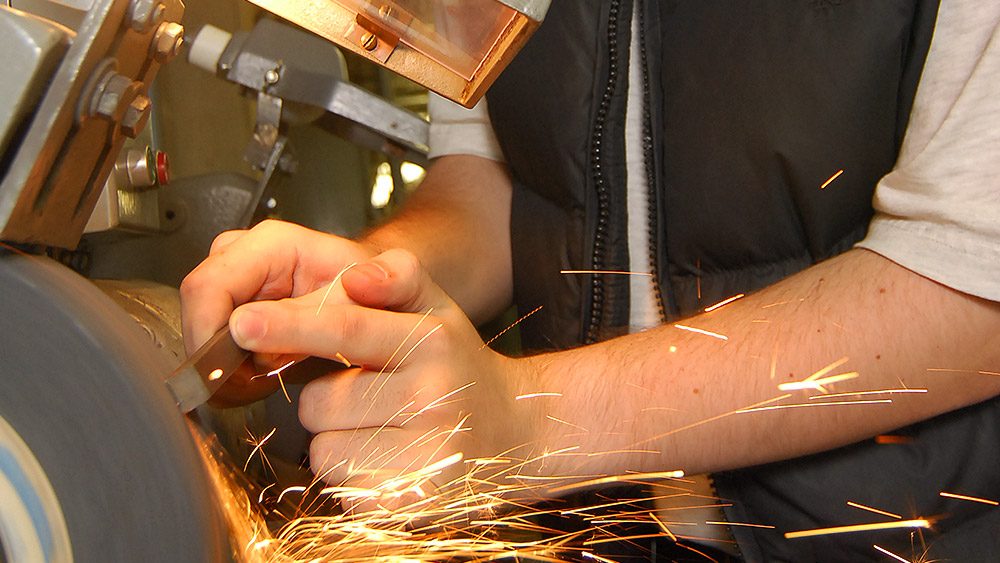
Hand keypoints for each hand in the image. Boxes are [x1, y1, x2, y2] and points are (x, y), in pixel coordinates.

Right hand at [180, 220, 375, 404]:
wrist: (393, 303)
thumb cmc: (390, 289)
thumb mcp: (403, 286)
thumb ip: (385, 282)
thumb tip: (357, 283)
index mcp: (278, 244)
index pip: (210, 284)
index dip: (208, 332)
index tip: (228, 373)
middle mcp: (251, 259)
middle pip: (197, 307)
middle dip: (214, 354)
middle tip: (248, 386)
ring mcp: (241, 287)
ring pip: (203, 329)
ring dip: (223, 366)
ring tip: (260, 384)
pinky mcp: (241, 315)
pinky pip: (215, 346)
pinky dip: (231, 372)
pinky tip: (258, 381)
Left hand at [226, 248, 541, 505]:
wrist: (514, 431)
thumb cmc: (459, 366)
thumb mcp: (438, 309)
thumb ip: (397, 276)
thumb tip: (353, 275)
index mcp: (433, 340)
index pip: (347, 329)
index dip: (289, 325)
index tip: (242, 322)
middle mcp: (433, 396)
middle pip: (320, 401)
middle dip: (327, 398)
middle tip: (370, 393)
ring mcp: (425, 454)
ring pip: (324, 449)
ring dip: (338, 439)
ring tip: (384, 428)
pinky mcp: (411, 501)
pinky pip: (340, 485)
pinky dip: (352, 475)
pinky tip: (388, 459)